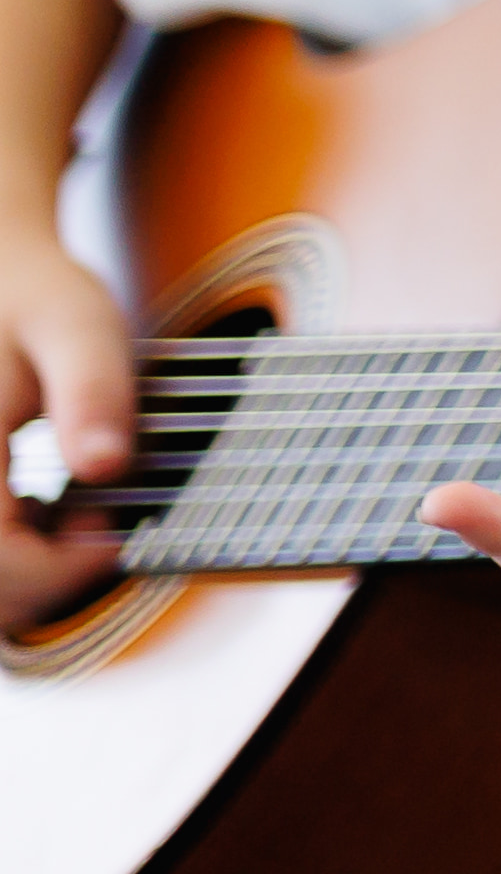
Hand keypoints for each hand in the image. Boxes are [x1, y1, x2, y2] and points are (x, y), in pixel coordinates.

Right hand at [0, 231, 130, 625]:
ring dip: (22, 574)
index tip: (115, 535)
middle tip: (96, 522)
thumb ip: (92, 392)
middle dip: (43, 577)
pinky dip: (8, 558)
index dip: (57, 572)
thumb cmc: (33, 297)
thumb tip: (105, 467)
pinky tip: (38, 514)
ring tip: (67, 515)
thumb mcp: (77, 324)